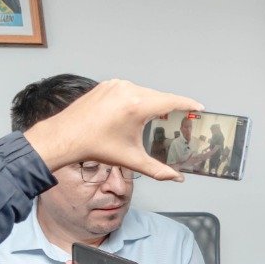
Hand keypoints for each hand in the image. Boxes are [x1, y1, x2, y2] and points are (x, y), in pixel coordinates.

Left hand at [23, 79, 200, 181]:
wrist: (66, 136)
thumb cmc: (96, 146)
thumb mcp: (131, 159)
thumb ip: (158, 170)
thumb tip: (176, 178)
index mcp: (137, 106)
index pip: (171, 101)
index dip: (188, 105)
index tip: (199, 108)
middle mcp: (128, 90)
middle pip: (159, 97)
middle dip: (170, 108)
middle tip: (180, 119)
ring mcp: (117, 85)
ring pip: (144, 92)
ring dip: (153, 103)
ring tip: (158, 118)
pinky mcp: (107, 85)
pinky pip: (130, 89)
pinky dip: (137, 99)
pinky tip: (136, 113)